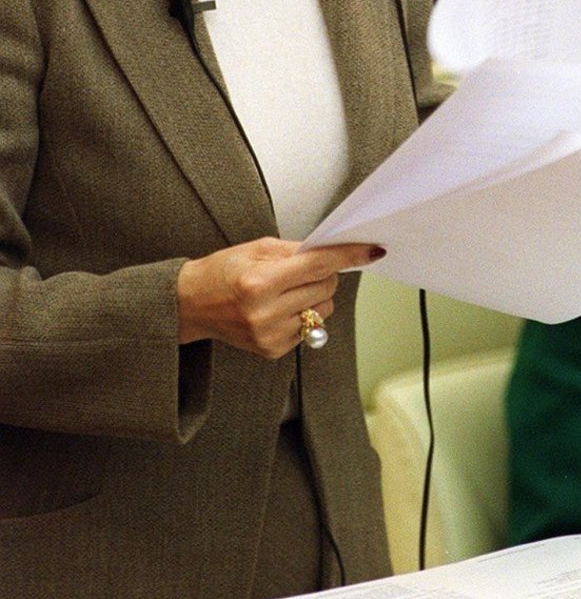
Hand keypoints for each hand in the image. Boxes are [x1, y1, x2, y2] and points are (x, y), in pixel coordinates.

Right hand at [176, 237, 384, 357]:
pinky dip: (304, 313)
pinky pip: (311, 328)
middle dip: (324, 274)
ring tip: (288, 290)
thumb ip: (298, 250)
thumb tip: (335, 251)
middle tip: (304, 268)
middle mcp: (266, 312)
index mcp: (259, 282)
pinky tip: (279, 308)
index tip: (371, 251)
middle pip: (325, 287)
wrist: (190, 304)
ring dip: (316, 295)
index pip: (318, 266)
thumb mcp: (257, 249)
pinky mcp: (273, 350)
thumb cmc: (223, 271)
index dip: (348, 256)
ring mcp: (270, 335)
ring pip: (323, 309)